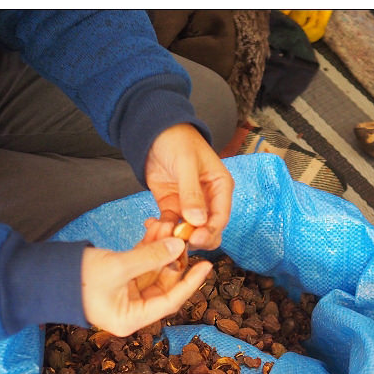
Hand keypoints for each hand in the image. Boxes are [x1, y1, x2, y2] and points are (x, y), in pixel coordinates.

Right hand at [80, 237, 212, 336]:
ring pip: (152, 270)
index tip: (206, 265)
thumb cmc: (75, 279)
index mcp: (131, 319)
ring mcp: (124, 295)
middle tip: (184, 236)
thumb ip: (149, 257)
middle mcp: (130, 310)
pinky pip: (139, 264)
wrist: (41, 275)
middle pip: (163, 284)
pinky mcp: (117, 280)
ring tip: (168, 224)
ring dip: (160, 248)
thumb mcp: (117, 267)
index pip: (170, 301)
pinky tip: (155, 229)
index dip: (190, 283)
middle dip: (173, 258)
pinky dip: (147, 248)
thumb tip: (177, 246)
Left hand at [144, 123, 233, 249]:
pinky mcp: (172, 207)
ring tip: (161, 232)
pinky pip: (171, 225)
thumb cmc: (177, 140)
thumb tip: (198, 221)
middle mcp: (209, 200)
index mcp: (220, 187)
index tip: (196, 239)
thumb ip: (192, 193)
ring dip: (176, 236)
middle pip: (209, 230)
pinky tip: (152, 226)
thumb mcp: (186, 164)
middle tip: (179, 241)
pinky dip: (163, 230)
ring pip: (189, 232)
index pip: (221, 217)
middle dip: (196, 239)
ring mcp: (190, 206)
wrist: (153, 132)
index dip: (211, 231)